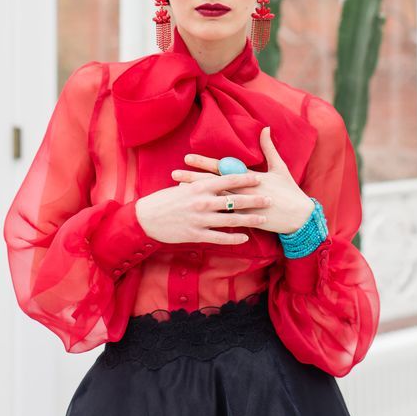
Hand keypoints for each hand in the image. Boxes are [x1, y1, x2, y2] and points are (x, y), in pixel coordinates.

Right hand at [135, 169, 270, 245]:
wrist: (147, 218)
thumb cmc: (165, 200)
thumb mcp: (183, 186)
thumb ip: (201, 183)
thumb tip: (216, 178)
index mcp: (199, 186)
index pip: (227, 180)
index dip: (245, 179)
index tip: (259, 178)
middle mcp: (202, 202)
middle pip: (234, 200)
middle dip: (254, 199)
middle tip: (270, 199)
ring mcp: (200, 220)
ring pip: (231, 219)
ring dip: (249, 219)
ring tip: (263, 219)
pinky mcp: (196, 235)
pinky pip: (220, 237)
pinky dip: (234, 238)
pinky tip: (245, 237)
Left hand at [175, 126, 314, 234]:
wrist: (299, 217)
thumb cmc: (290, 191)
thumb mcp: (280, 167)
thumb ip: (269, 148)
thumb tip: (265, 128)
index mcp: (249, 177)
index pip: (222, 168)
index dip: (204, 163)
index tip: (188, 157)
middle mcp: (243, 191)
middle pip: (213, 184)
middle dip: (193, 179)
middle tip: (173, 175)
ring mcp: (243, 207)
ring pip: (214, 200)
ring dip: (197, 197)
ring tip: (179, 193)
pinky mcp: (245, 220)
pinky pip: (223, 218)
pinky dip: (209, 216)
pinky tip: (196, 215)